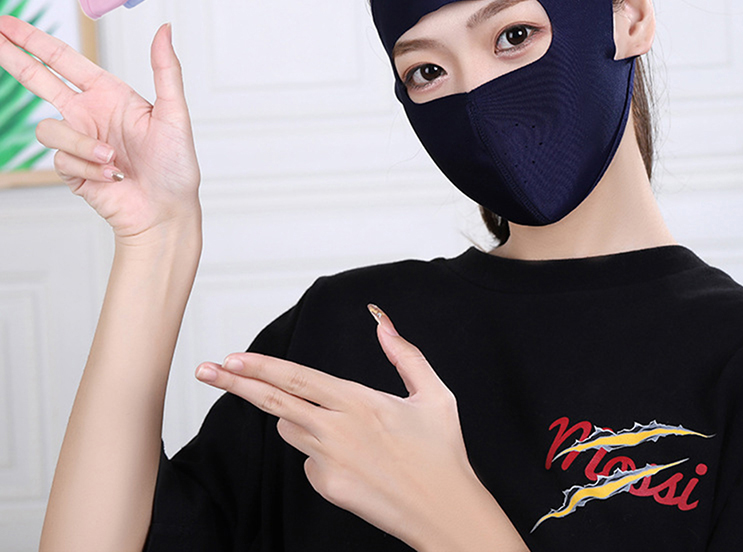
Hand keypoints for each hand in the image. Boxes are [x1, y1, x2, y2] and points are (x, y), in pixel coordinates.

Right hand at [0, 15, 199, 238]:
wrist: (165, 211)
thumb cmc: (176, 165)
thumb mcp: (174, 113)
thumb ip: (166, 70)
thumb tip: (165, 29)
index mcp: (110, 95)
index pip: (64, 61)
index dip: (35, 41)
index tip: (7, 23)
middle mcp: (89, 114)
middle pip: (38, 80)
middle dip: (14, 59)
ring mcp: (78, 142)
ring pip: (49, 129)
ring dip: (82, 145)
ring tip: (114, 159)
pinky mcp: (71, 169)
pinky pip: (61, 159)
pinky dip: (89, 168)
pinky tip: (112, 177)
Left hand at [195, 306, 522, 551]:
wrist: (446, 512)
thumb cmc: (443, 452)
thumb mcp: (434, 395)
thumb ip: (405, 354)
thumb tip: (382, 322)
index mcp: (360, 402)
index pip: (298, 378)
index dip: (262, 366)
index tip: (232, 357)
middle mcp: (338, 430)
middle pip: (274, 402)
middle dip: (235, 384)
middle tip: (205, 370)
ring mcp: (330, 462)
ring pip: (291, 430)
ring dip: (297, 419)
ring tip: (339, 426)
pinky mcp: (328, 489)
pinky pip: (309, 462)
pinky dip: (320, 453)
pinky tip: (354, 460)